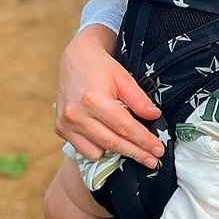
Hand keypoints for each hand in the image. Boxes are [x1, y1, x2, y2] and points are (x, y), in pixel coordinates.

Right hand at [56, 24, 164, 168]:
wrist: (75, 57)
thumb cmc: (101, 66)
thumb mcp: (124, 77)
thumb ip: (138, 99)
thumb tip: (154, 116)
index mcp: (94, 100)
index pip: (125, 128)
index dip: (144, 141)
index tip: (158, 150)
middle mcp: (77, 115)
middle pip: (112, 143)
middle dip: (136, 153)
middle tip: (153, 161)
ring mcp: (66, 123)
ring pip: (97, 151)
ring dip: (117, 152)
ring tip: (132, 148)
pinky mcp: (60, 128)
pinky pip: (83, 149)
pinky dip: (98, 148)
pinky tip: (109, 140)